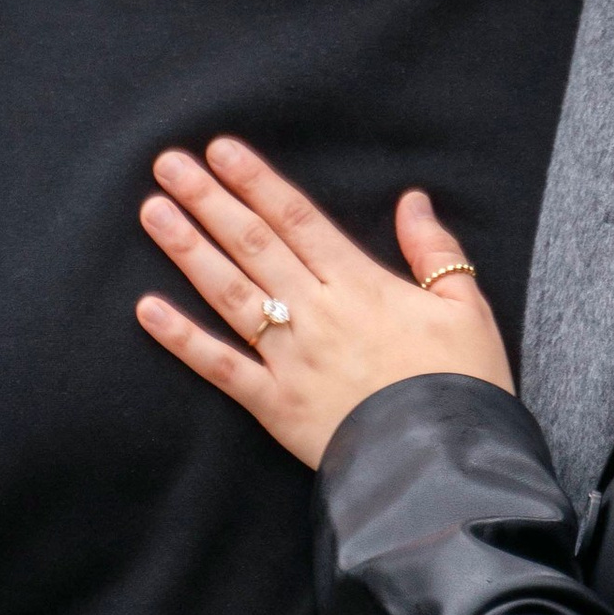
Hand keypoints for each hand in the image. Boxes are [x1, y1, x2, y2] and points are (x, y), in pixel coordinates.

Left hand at [137, 138, 511, 467]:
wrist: (446, 464)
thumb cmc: (463, 384)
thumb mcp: (465, 308)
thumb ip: (433, 250)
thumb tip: (412, 199)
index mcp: (361, 285)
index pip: (297, 219)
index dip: (256, 181)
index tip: (220, 150)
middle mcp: (316, 313)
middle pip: (254, 245)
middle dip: (209, 201)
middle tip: (168, 165)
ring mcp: (289, 359)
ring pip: (229, 293)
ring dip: (188, 251)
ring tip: (154, 212)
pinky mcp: (275, 405)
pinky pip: (221, 367)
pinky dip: (182, 340)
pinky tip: (148, 310)